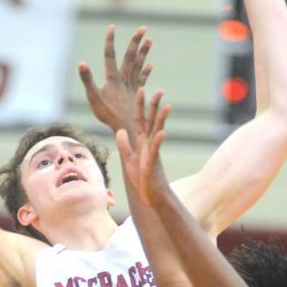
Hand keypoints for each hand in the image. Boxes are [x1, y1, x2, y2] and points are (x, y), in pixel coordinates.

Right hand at [78, 26, 153, 132]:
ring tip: (150, 40)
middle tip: (143, 28)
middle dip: (136, 41)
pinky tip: (150, 64)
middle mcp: (124, 79)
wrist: (126, 127)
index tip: (112, 26)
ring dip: (144, 52)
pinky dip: (146, 71)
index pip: (109, 54)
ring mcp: (132, 86)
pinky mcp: (137, 93)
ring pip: (139, 65)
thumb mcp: (93, 97)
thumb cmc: (108, 115)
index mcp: (112, 78)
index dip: (110, 40)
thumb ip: (87, 80)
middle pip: (130, 56)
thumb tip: (81, 63)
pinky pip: (143, 78)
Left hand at [114, 88, 172, 208]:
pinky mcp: (153, 163)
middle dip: (153, 106)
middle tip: (159, 90)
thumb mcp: (128, 159)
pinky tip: (162, 133)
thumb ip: (124, 144)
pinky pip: (156, 151)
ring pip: (157, 132)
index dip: (140, 105)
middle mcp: (148, 144)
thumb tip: (120, 130)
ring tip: (167, 105)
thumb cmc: (143, 179)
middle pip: (150, 121)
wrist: (152, 196)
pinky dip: (158, 141)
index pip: (140, 119)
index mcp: (141, 142)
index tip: (141, 89)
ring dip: (161, 119)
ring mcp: (152, 153)